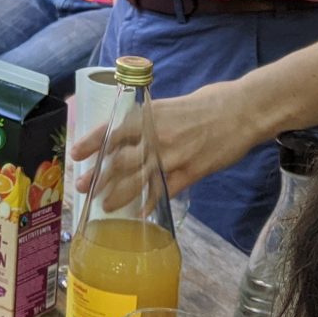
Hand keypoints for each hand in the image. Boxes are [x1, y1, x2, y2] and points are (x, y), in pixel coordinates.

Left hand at [68, 80, 264, 203]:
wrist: (241, 111)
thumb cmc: (207, 103)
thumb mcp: (170, 106)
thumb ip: (150, 122)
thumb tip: (129, 136)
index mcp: (150, 116)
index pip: (113, 131)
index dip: (92, 142)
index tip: (75, 153)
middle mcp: (157, 137)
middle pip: (121, 160)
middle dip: (99, 176)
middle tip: (82, 187)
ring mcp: (174, 156)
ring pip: (139, 180)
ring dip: (119, 194)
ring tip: (104, 205)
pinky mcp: (191, 171)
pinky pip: (166, 191)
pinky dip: (151, 202)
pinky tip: (141, 213)